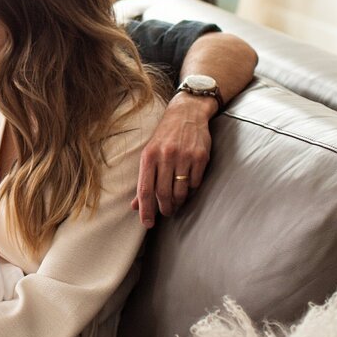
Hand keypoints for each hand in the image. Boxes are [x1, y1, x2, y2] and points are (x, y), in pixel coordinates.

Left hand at [132, 97, 213, 226]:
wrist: (187, 113)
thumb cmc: (165, 137)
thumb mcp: (149, 154)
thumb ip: (144, 180)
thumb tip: (135, 206)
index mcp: (149, 156)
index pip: (145, 189)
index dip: (146, 210)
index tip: (147, 223)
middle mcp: (165, 156)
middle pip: (163, 194)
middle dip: (164, 209)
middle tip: (166, 213)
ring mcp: (184, 156)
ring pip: (180, 191)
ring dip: (178, 202)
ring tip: (176, 202)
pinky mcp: (201, 156)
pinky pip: (195, 183)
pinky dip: (191, 189)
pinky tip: (187, 184)